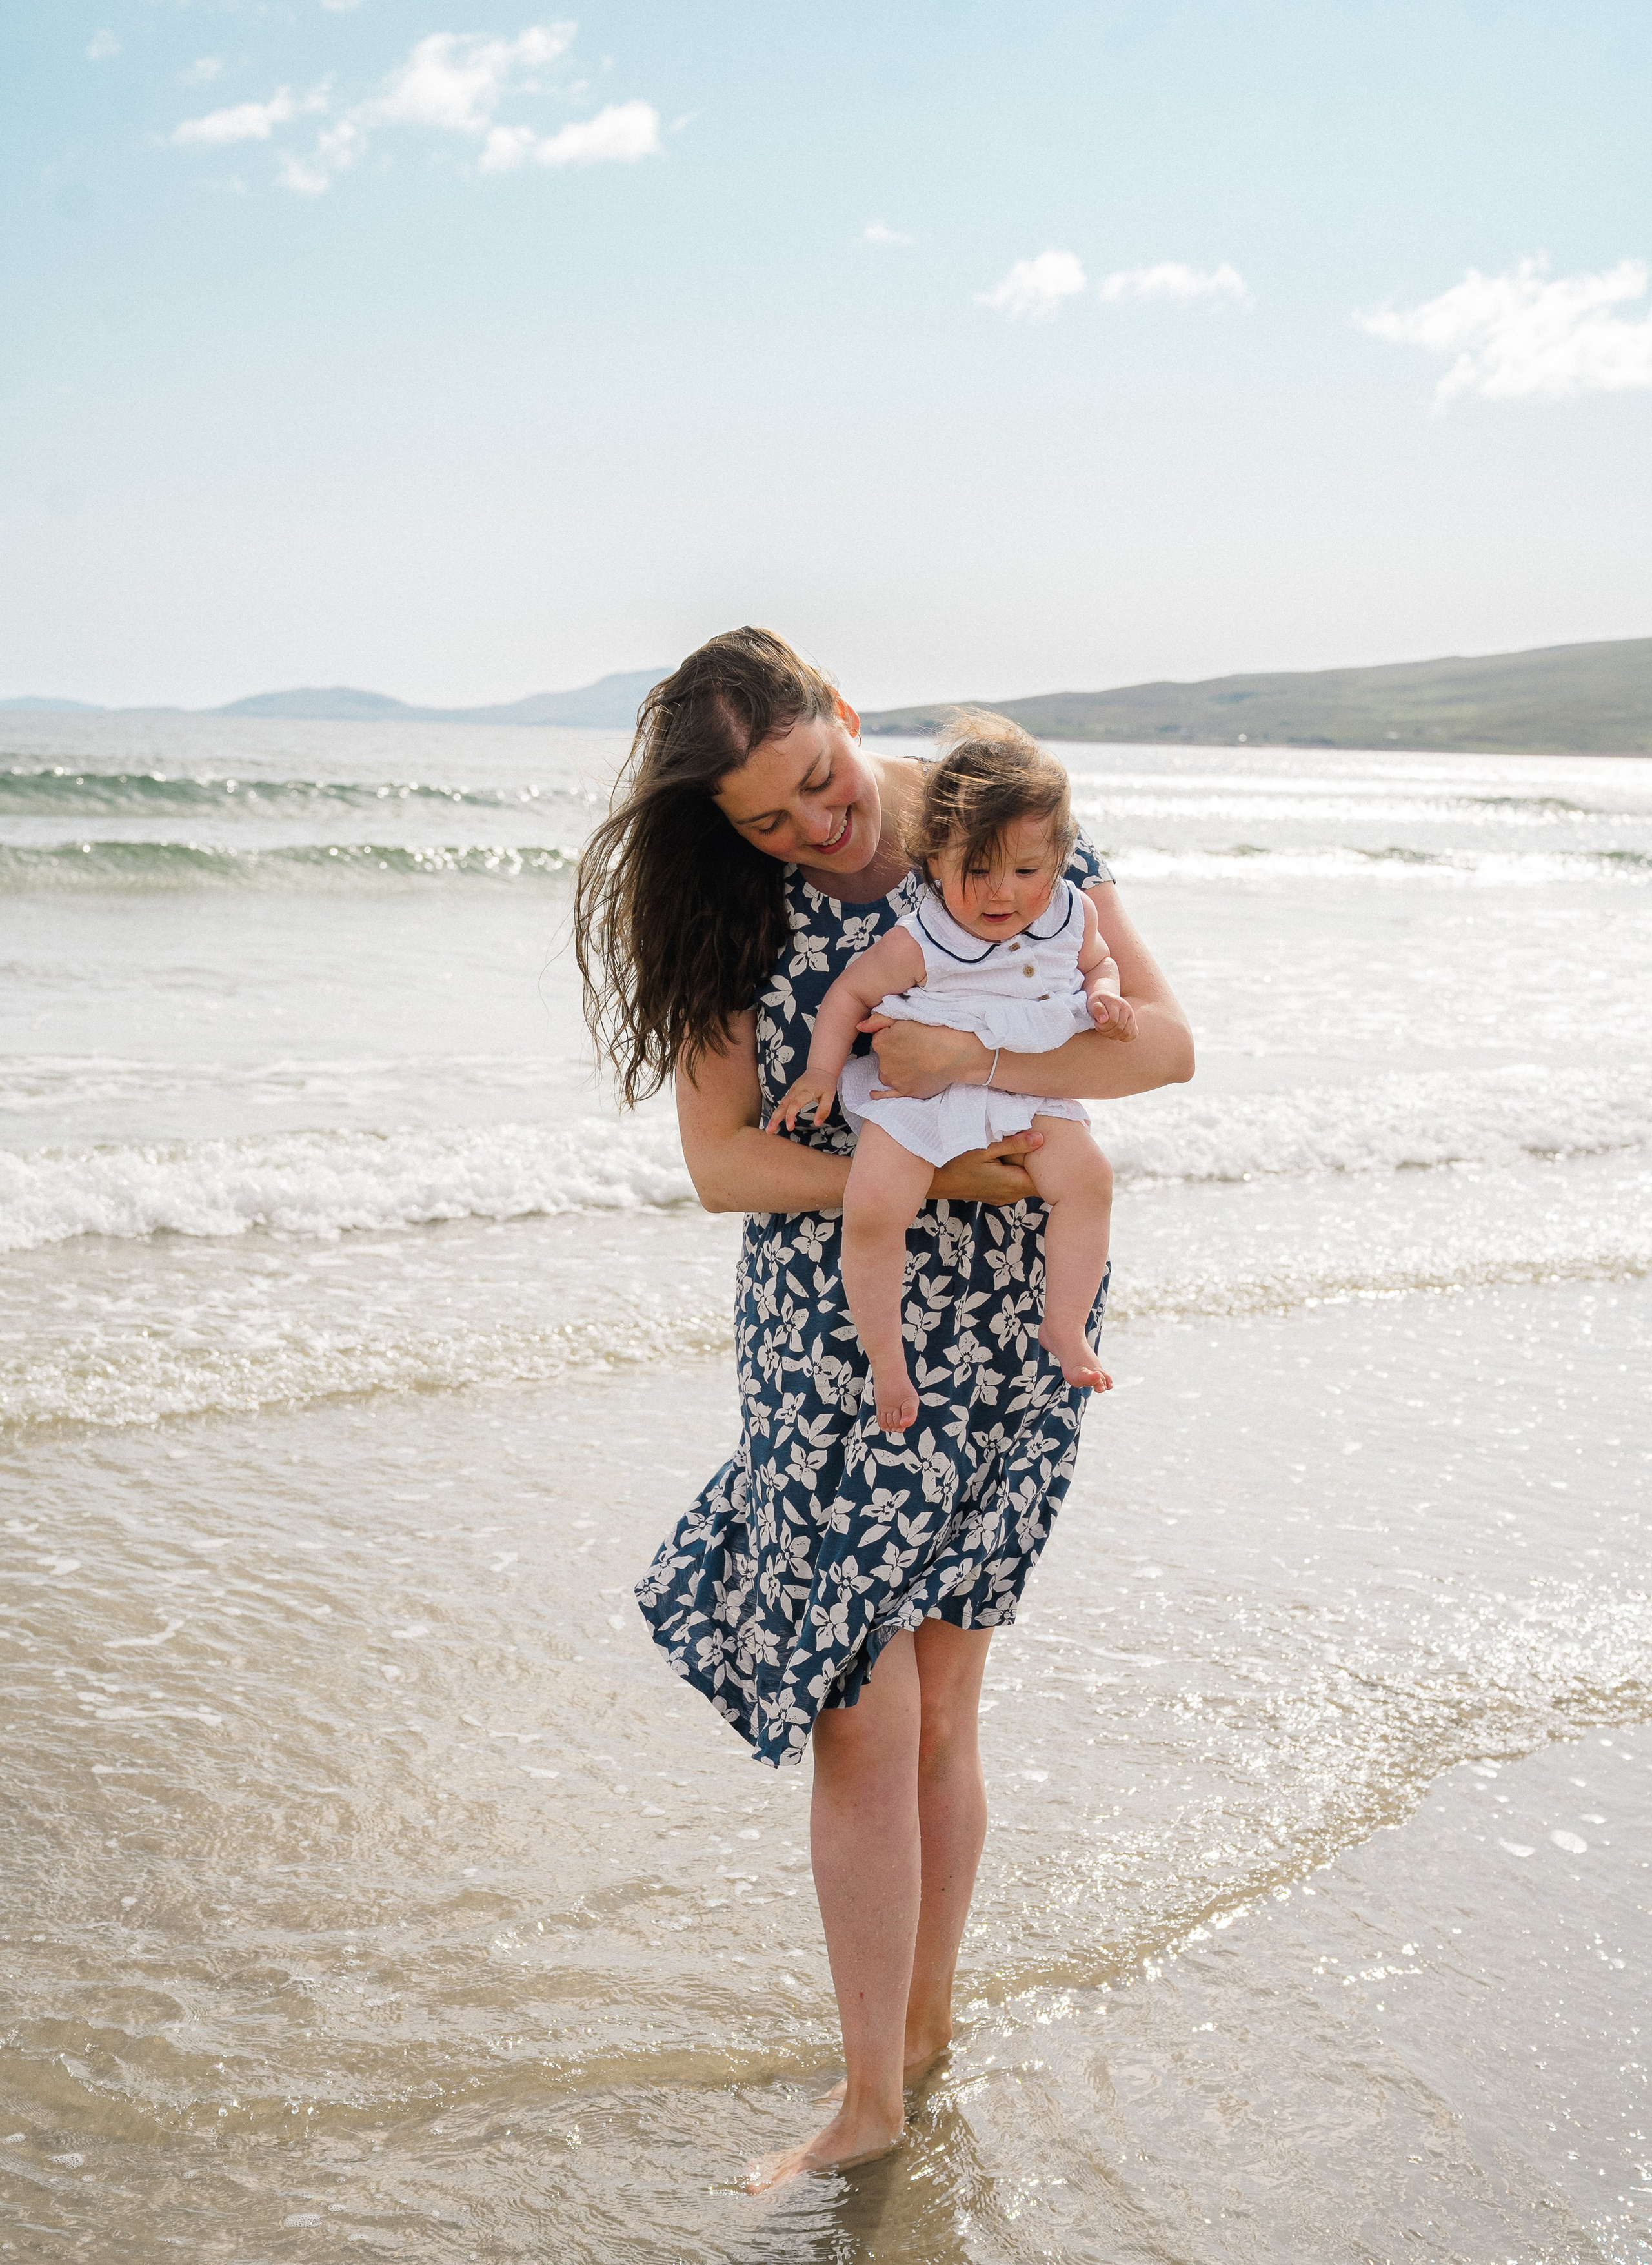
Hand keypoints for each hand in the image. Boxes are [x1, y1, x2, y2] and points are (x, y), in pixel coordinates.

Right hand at [767, 1069, 836, 1133]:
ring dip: (774, 1117)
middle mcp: (795, 1090)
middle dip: (775, 1118)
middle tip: (769, 1130)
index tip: (790, 1127)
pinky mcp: (790, 1093)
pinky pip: (782, 1104)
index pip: (795, 1104)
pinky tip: (774, 1122)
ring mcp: (791, 1091)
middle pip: (783, 1105)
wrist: (820, 1069)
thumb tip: (817, 1123)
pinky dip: (777, 1113)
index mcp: (805, 1091)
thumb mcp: (829, 1096)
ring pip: (781, 1105)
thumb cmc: (825, 1083)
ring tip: (769, 1129)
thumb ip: (824, 1110)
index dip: (790, 1116)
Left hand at [860, 1013, 986, 1099]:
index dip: (893, 1036)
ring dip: (893, 1069)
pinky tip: (873, 1094)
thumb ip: (879, 1020)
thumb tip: (860, 1026)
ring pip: (887, 1073)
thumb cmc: (934, 1032)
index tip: (907, 1036)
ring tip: (913, 1062)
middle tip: (913, 1048)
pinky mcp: (906, 1091)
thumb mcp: (905, 1017)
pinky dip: (879, 1095)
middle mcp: (884, 1062)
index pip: (879, 1039)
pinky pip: (887, 1095)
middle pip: (883, 1057)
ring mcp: (895, 1079)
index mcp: (881, 1042)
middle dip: (893, 1053)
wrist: (957, 1053)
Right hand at [928, 1129, 1044, 1203]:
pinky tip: (1012, 1160)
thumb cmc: (957, 1162)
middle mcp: (1012, 1195)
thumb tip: (1041, 1139)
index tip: (1051, 1147)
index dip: (1051, 1164)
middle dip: (1041, 1165)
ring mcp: (1004, 1197)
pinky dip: (1018, 1173)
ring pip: (1027, 1183)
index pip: (1046, 1180)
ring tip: (1029, 1149)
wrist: (936, 1181)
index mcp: (1013, 1184)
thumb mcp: (985, 1148)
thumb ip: (1014, 1144)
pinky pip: (1016, 1185)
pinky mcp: (997, 1196)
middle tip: (1043, 1144)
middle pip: (1038, 1182)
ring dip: (1028, 1169)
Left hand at [1088, 990, 1137, 1040]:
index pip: (1113, 1021)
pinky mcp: (1134, 1022)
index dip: (1102, 1026)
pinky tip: (1114, 1034)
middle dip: (1106, 1032)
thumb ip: (1097, 1009)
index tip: (1096, 1023)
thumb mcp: (1093, 1001)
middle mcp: (1127, 1009)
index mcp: (1117, 1003)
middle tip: (1099, 1028)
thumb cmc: (1098, 1001)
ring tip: (1106, 1031)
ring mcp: (1132, 1016)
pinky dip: (1124, 1038)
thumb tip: (1103, 1020)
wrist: (1106, 998)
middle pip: (1119, 1028)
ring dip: (1113, 1036)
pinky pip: (1133, 1035)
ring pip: (1126, 1033)